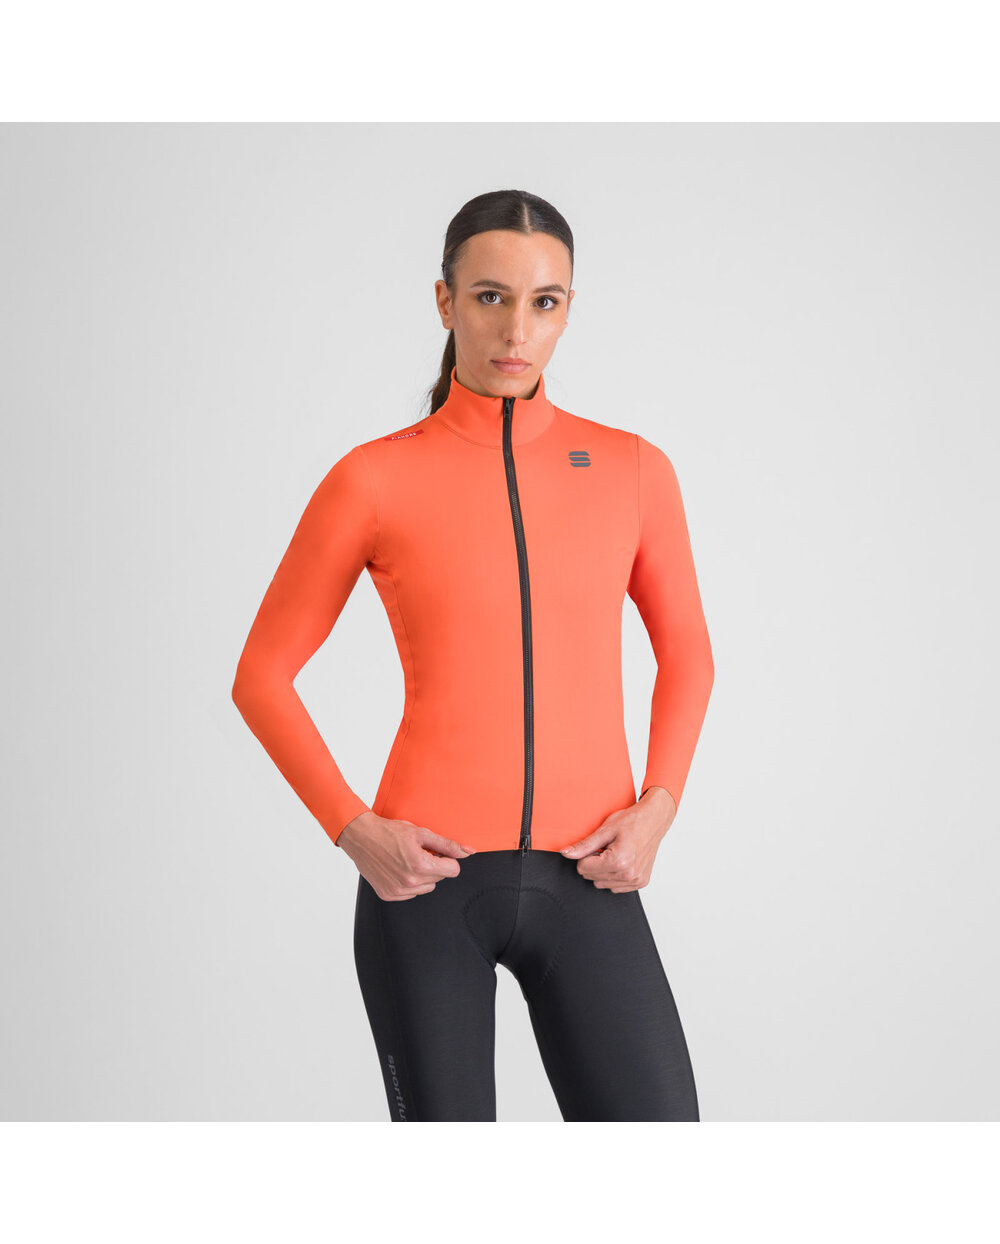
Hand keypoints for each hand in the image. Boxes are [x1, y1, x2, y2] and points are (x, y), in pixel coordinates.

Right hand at [337, 811, 476, 900]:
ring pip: (427, 888)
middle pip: (440, 879)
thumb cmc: (390, 832)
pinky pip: (411, 894)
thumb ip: (447, 844)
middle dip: (434, 866)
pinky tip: (398, 868)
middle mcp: (410, 882)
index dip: (447, 859)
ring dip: (423, 876)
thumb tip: (469, 852)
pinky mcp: (388, 895)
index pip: (453, 870)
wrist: (361, 837)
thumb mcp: (422, 833)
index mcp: (421, 866)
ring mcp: (398, 891)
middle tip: (418, 852)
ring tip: (407, 859)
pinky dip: (409, 883)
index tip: (436, 851)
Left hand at [559, 786, 676, 891]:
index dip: (586, 855)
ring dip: (604, 871)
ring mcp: (636, 880)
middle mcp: (628, 874)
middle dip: (594, 863)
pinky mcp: (640, 882)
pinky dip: (614, 876)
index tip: (597, 845)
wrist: (654, 821)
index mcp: (618, 861)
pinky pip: (616, 887)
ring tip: (615, 853)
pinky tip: (622, 861)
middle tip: (607, 848)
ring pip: (602, 885)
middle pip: (591, 878)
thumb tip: (566, 853)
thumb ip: (584, 845)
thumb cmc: (632, 821)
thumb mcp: (605, 830)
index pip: (583, 868)